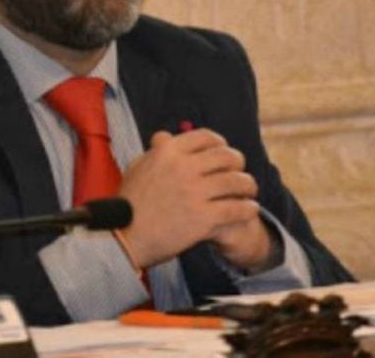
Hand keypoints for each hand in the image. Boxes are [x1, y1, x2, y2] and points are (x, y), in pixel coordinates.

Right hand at [117, 128, 270, 268]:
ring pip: (236, 182)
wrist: (124, 238)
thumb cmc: (128, 204)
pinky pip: (236, 208)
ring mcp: (195, 193)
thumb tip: (164, 136)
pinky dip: (247, 208)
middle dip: (238, 163)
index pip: (206, 137)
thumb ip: (155, 151)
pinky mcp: (204, 218)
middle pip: (226, 156)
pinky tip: (250, 209)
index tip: (225, 152)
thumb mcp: (137, 167)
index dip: (221, 144)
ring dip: (248, 185)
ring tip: (250, 192)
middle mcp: (184, 168)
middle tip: (240, 172)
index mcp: (168, 152)